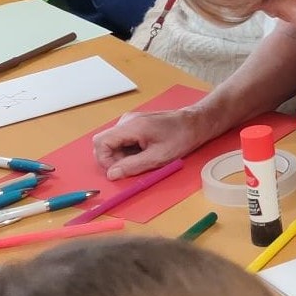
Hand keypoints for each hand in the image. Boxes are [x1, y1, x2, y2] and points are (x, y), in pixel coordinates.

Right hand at [92, 108, 207, 179]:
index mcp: (130, 126)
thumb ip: (132, 166)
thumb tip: (112, 175)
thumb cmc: (180, 137)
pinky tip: (145, 152)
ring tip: (145, 158)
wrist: (194, 123)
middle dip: (115, 160)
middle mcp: (126, 121)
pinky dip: (129, 151)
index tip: (120, 171)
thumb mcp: (157, 157)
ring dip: (123, 156)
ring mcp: (130, 121)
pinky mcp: (135, 124)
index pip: (100, 142)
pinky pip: (123, 140)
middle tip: (135, 166)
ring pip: (114, 143)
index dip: (105, 160)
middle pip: (105, 143)